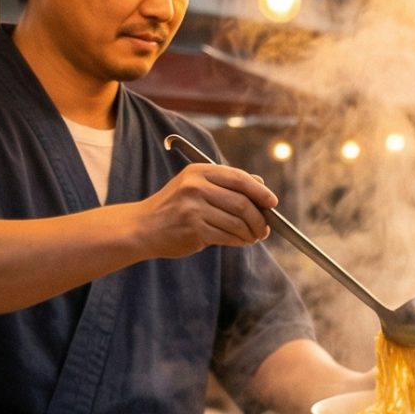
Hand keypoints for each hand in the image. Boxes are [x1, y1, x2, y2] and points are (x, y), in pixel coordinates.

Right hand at [135, 162, 275, 255]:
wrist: (142, 227)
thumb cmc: (174, 207)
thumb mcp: (194, 186)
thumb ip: (225, 184)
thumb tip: (261, 184)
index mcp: (198, 172)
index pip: (239, 178)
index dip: (260, 191)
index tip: (273, 203)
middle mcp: (195, 186)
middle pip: (242, 202)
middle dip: (259, 218)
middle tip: (264, 228)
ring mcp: (193, 208)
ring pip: (237, 222)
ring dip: (251, 232)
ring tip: (253, 237)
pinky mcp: (194, 229)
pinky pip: (228, 236)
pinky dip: (240, 241)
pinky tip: (241, 241)